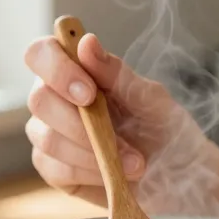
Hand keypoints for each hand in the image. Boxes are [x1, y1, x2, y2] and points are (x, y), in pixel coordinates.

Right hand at [23, 32, 218, 214]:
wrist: (180, 175)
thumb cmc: (165, 129)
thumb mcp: (150, 99)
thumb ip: (117, 73)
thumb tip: (86, 42)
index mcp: (77, 70)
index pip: (41, 54)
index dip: (57, 70)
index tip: (89, 92)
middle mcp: (55, 98)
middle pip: (38, 99)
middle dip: (79, 122)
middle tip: (119, 136)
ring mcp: (49, 134)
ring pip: (47, 138)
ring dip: (94, 152)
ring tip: (134, 163)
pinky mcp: (54, 169)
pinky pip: (57, 169)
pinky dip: (90, 172)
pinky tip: (114, 174)